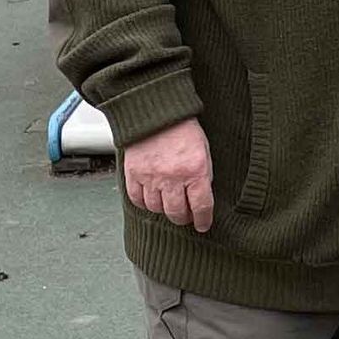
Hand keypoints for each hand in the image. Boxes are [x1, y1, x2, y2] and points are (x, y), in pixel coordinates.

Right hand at [123, 117, 213, 232]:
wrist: (157, 112)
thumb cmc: (184, 130)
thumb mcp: (204, 152)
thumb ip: (203, 176)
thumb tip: (201, 200)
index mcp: (195, 170)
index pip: (201, 206)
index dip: (203, 220)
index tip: (202, 225)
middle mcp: (172, 176)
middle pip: (177, 212)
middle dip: (183, 218)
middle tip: (186, 217)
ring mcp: (150, 176)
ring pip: (156, 208)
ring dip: (164, 210)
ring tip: (169, 204)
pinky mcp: (133, 173)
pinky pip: (137, 199)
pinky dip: (144, 203)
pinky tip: (151, 198)